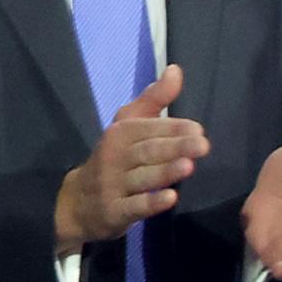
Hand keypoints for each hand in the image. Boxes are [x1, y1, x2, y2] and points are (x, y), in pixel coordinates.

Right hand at [54, 65, 208, 253]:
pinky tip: (171, 199)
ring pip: (143, 178)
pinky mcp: (115, 211)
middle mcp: (114, 157)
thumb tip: (176, 70)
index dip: (173, 129)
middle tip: (203, 145)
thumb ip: (154, 100)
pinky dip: (151, 203)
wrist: (78, 201)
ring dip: (165, 172)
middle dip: (175, 147)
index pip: (147, 129)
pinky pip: (134, 207)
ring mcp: (113, 185)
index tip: (198, 129)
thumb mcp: (128, 126)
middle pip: (147, 151)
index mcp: (120, 134)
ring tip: (189, 166)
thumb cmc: (115, 159)